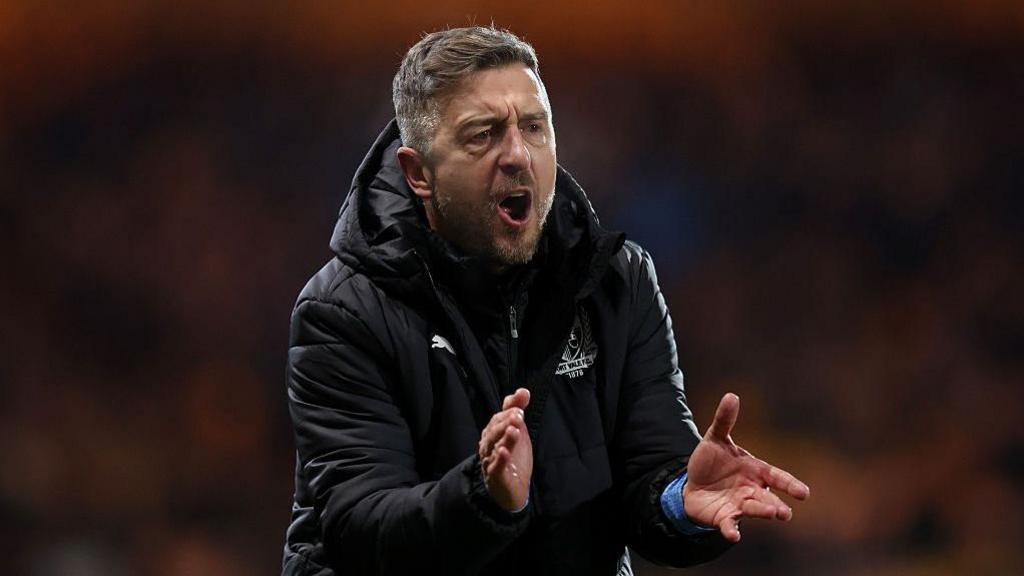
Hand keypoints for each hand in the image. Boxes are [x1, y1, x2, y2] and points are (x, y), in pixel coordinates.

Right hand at [478, 388, 532, 511]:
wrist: (513, 489)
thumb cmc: (513, 458)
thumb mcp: (518, 431)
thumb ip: (517, 410)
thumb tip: (523, 391)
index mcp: (493, 433)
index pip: (497, 419)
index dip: (507, 411)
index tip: (520, 407)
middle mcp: (489, 446)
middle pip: (493, 431)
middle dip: (505, 422)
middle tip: (519, 416)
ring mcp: (491, 461)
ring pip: (494, 447)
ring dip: (504, 438)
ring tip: (514, 430)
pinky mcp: (496, 477)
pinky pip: (496, 467)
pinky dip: (499, 459)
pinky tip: (504, 452)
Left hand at [683, 393, 809, 541]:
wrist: (692, 483)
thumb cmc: (711, 461)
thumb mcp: (715, 438)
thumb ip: (725, 420)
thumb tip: (731, 395)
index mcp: (755, 470)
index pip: (776, 476)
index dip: (789, 484)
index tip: (803, 493)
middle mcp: (752, 490)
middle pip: (768, 498)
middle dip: (777, 506)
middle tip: (786, 513)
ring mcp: (739, 505)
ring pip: (753, 511)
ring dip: (763, 514)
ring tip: (776, 516)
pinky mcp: (723, 518)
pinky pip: (729, 525)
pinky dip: (731, 530)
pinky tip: (734, 536)